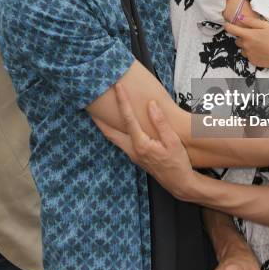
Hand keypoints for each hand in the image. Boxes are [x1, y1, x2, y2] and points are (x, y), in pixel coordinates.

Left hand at [93, 83, 194, 199]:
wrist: (178, 182)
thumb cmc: (178, 162)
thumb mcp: (173, 141)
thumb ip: (160, 122)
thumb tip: (151, 104)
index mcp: (141, 144)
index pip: (128, 118)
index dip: (123, 101)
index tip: (117, 87)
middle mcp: (132, 150)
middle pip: (110, 132)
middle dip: (100, 118)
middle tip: (90, 104)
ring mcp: (132, 154)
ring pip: (113, 138)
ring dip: (104, 125)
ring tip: (97, 113)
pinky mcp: (135, 156)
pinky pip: (119, 141)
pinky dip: (113, 131)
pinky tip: (115, 126)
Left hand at [224, 16, 268, 70]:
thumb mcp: (265, 25)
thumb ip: (251, 21)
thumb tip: (239, 18)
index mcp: (248, 35)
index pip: (231, 30)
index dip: (228, 26)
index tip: (227, 25)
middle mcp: (246, 45)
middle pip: (237, 40)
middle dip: (242, 37)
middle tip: (253, 35)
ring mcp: (249, 54)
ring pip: (243, 49)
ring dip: (247, 46)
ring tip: (259, 44)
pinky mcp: (253, 61)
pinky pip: (249, 56)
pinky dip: (252, 53)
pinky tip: (262, 51)